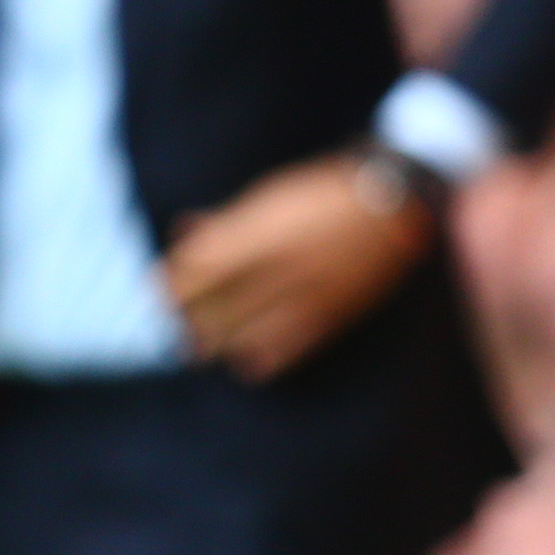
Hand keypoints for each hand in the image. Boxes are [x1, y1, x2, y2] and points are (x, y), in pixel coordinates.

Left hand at [160, 153, 431, 380]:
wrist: (392, 208)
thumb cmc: (323, 193)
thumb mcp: (269, 196)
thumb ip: (224, 219)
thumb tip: (182, 230)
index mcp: (255, 236)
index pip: (193, 272)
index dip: (170, 284)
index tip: (162, 288)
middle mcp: (273, 270)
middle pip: (209, 310)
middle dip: (187, 318)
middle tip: (180, 320)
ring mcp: (300, 298)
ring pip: (239, 338)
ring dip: (216, 343)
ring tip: (205, 343)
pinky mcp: (325, 319)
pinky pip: (279, 353)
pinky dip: (255, 360)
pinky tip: (244, 358)